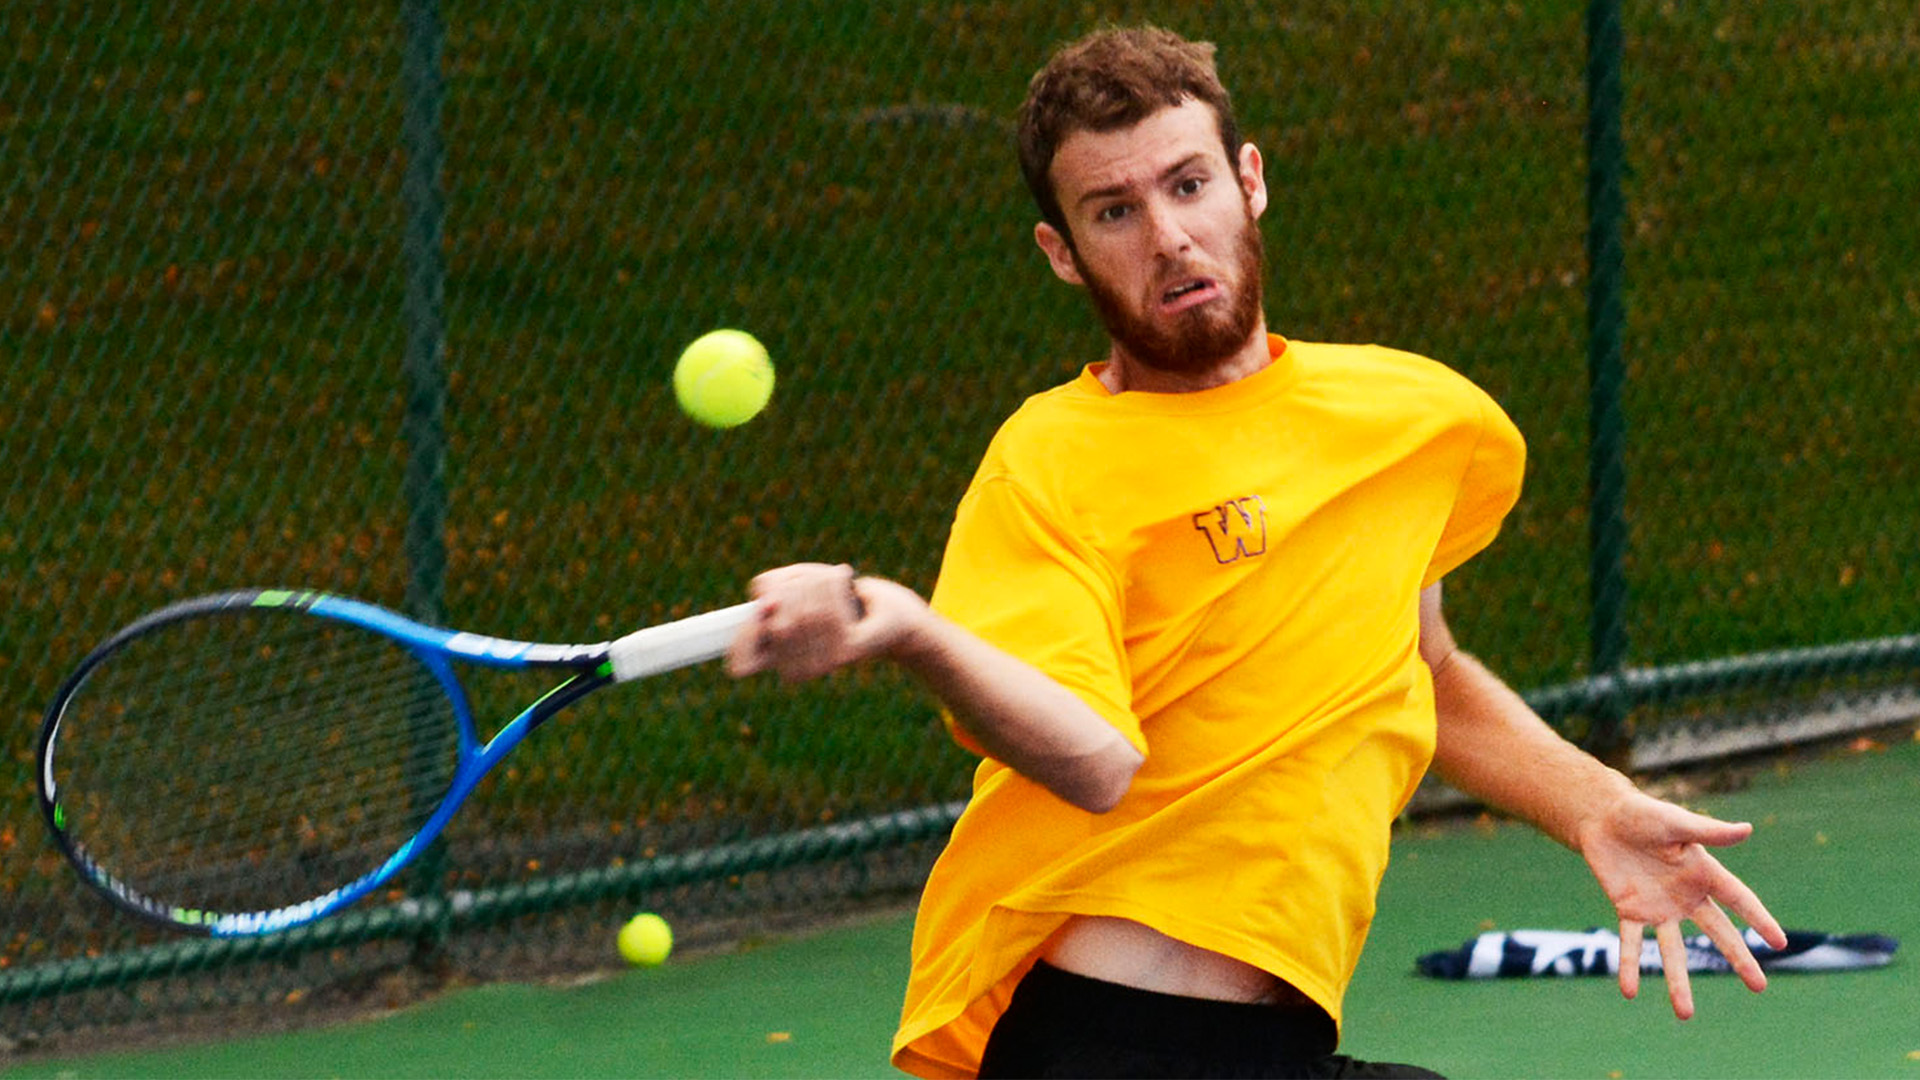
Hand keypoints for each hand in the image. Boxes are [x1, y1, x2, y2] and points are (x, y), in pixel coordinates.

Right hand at [726, 563, 925, 682]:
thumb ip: (769, 589)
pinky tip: (843, 579)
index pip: (742, 662)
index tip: (764, 604)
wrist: (887, 610)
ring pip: (802, 616)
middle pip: (776, 625)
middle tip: (808, 577)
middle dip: (791, 590)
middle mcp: (795, 671)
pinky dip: (833, 586)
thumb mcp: (794, 582)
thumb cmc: (833, 596)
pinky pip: (826, 612)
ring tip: (828, 576)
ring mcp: (820, 666)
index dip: (744, 637)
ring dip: (814, 584)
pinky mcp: (845, 654)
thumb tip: (767, 604)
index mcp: (775, 658)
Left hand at [1574, 792, 1787, 1018]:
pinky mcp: (1629, 911)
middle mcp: (1686, 897)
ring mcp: (1659, 908)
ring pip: (1673, 950)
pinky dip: (1629, 966)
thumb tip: (1747, 829)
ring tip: (1685, 1014)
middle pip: (1717, 932)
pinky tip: (1629, 991)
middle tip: (1760, 986)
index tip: (1780, 943)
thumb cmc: (1643, 815)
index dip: (1758, 919)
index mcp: (1704, 873)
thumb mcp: (1675, 822)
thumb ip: (1708, 832)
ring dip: (1678, 981)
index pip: (1738, 900)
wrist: (1602, 819)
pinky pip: (1630, 943)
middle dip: (1738, 959)